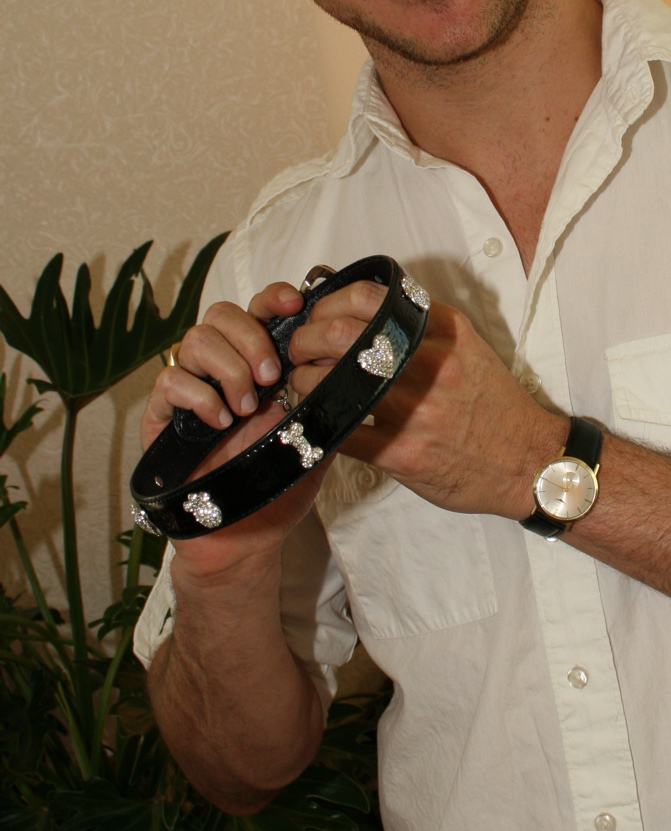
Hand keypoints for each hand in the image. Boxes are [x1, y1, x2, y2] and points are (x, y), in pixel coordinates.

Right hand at [139, 283, 333, 575]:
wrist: (248, 534)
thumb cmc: (281, 480)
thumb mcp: (316, 430)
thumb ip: (328, 394)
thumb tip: (348, 356)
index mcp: (260, 361)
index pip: (259, 307)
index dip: (274, 297)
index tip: (296, 304)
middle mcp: (222, 367)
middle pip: (222, 313)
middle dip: (252, 338)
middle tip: (272, 378)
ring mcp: (190, 388)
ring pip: (195, 339)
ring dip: (229, 368)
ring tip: (247, 408)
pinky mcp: (161, 416)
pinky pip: (170, 379)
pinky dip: (199, 396)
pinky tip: (221, 422)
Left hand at [287, 281, 567, 519]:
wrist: (530, 461)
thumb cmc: (492, 404)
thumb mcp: (465, 347)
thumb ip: (420, 325)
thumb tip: (361, 304)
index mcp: (442, 330)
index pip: (366, 296)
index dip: (328, 303)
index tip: (318, 315)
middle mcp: (428, 363)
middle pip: (338, 335)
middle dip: (303, 341)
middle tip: (297, 352)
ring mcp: (414, 410)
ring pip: (327, 384)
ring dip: (302, 384)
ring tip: (303, 388)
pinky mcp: (403, 454)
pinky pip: (340, 432)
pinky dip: (319, 425)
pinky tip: (318, 422)